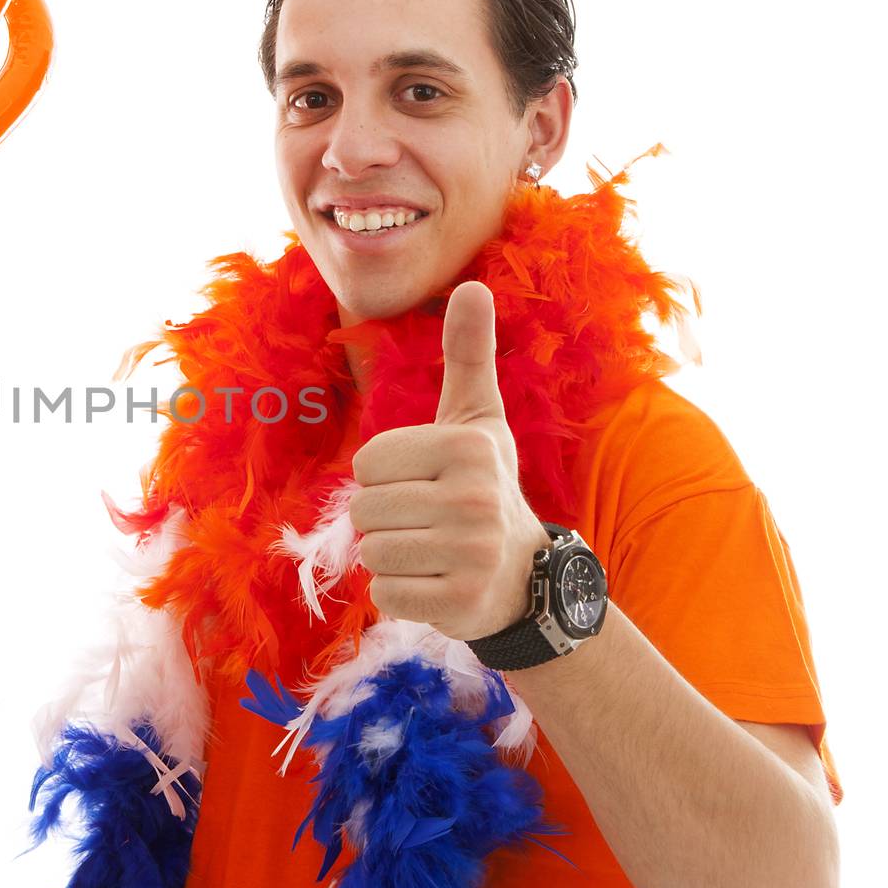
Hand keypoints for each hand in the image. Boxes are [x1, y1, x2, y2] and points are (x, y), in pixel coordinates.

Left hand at [349, 281, 547, 639]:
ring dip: (392, 557)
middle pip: (364, 510)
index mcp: (467, 446)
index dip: (384, 477)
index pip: (366, 463)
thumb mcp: (477, 418)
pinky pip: (385, 595)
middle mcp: (474, 497)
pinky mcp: (460, 602)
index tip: (424, 483)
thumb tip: (473, 285)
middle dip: (385, 519)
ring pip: (372, 553)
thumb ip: (468, 354)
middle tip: (429, 521)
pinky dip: (400, 594)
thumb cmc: (483, 484)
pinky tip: (435, 582)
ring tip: (432, 550)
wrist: (524, 574)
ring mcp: (470, 554)